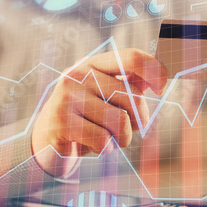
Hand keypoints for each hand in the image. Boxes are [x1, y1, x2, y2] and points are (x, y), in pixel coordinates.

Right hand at [31, 48, 166, 176]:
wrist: (46, 145)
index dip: (154, 70)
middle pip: (132, 96)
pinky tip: (92, 146)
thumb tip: (158, 76)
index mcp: (92, 64)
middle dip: (138, 121)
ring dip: (121, 139)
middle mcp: (78, 75)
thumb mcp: (105, 99)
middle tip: (126, 131)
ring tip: (108, 140)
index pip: (131, 57)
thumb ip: (129, 85)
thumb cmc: (84, 121)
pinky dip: (105, 149)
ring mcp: (67, 97)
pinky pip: (103, 140)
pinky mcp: (61, 122)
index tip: (161, 88)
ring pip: (120, 121)